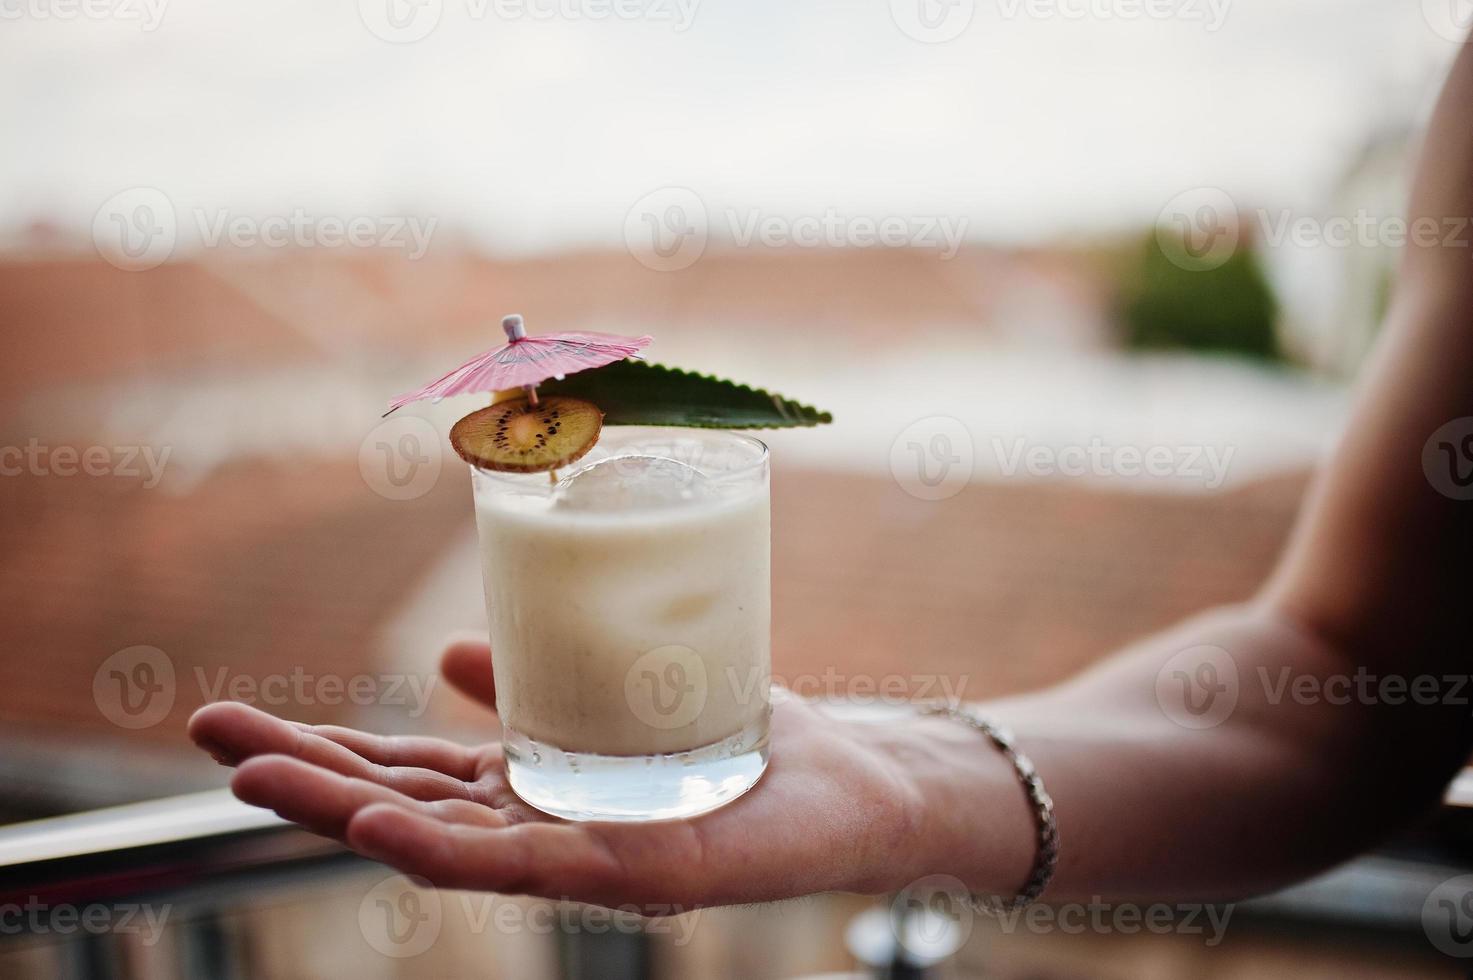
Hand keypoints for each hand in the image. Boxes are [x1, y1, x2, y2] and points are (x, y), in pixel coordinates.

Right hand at [187, 641, 995, 909]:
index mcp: (533, 784)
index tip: (234, 721)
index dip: (321, 748)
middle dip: (305, 774)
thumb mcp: (618, 693)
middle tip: (209, 735)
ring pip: (444, 837)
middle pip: (404, 802)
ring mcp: (584, 852)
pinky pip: (529, 862)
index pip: (407, 767)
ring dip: (348, 809)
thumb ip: (532, 684)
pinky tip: (388, 824)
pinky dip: (449, 846)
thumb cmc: (740, 740)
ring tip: (261, 778)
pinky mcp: (636, 867)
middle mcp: (543, 824)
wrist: (854, 782)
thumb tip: (445, 654)